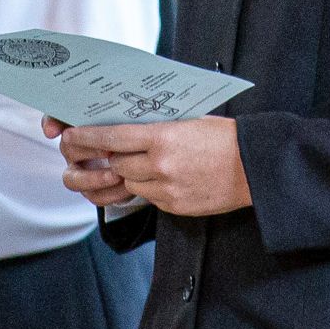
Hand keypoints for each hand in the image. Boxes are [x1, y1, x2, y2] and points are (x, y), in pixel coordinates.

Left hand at [50, 116, 250, 215]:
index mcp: (163, 137)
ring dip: (133, 175)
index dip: (87, 138)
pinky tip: (170, 178)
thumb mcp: (191, 121)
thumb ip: (159, 126)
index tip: (72, 137)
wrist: (257, 166)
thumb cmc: (227, 138)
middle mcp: (161, 165)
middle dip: (113, 158)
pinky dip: (153, 188)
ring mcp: (167, 189)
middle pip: (118, 164)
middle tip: (113, 152)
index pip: (112, 138)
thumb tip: (129, 128)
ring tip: (150, 164)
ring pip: (132, 184)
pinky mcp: (176, 207)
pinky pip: (151, 198)